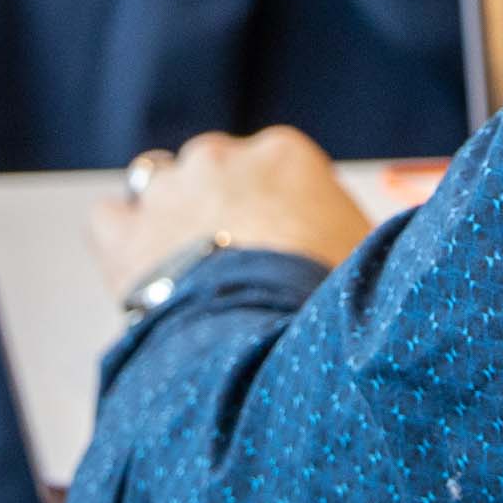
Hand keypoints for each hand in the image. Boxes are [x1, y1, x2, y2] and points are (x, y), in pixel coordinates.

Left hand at [85, 127, 371, 295]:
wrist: (262, 347)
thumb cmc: (324, 307)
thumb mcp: (369, 260)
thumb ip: (361, 237)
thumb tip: (391, 250)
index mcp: (286, 155)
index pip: (278, 163)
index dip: (281, 204)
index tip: (287, 240)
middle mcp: (222, 158)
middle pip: (218, 168)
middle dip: (225, 205)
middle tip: (241, 258)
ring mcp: (168, 191)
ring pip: (160, 182)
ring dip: (172, 215)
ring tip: (189, 263)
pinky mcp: (125, 234)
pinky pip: (111, 218)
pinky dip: (123, 239)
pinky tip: (141, 266)